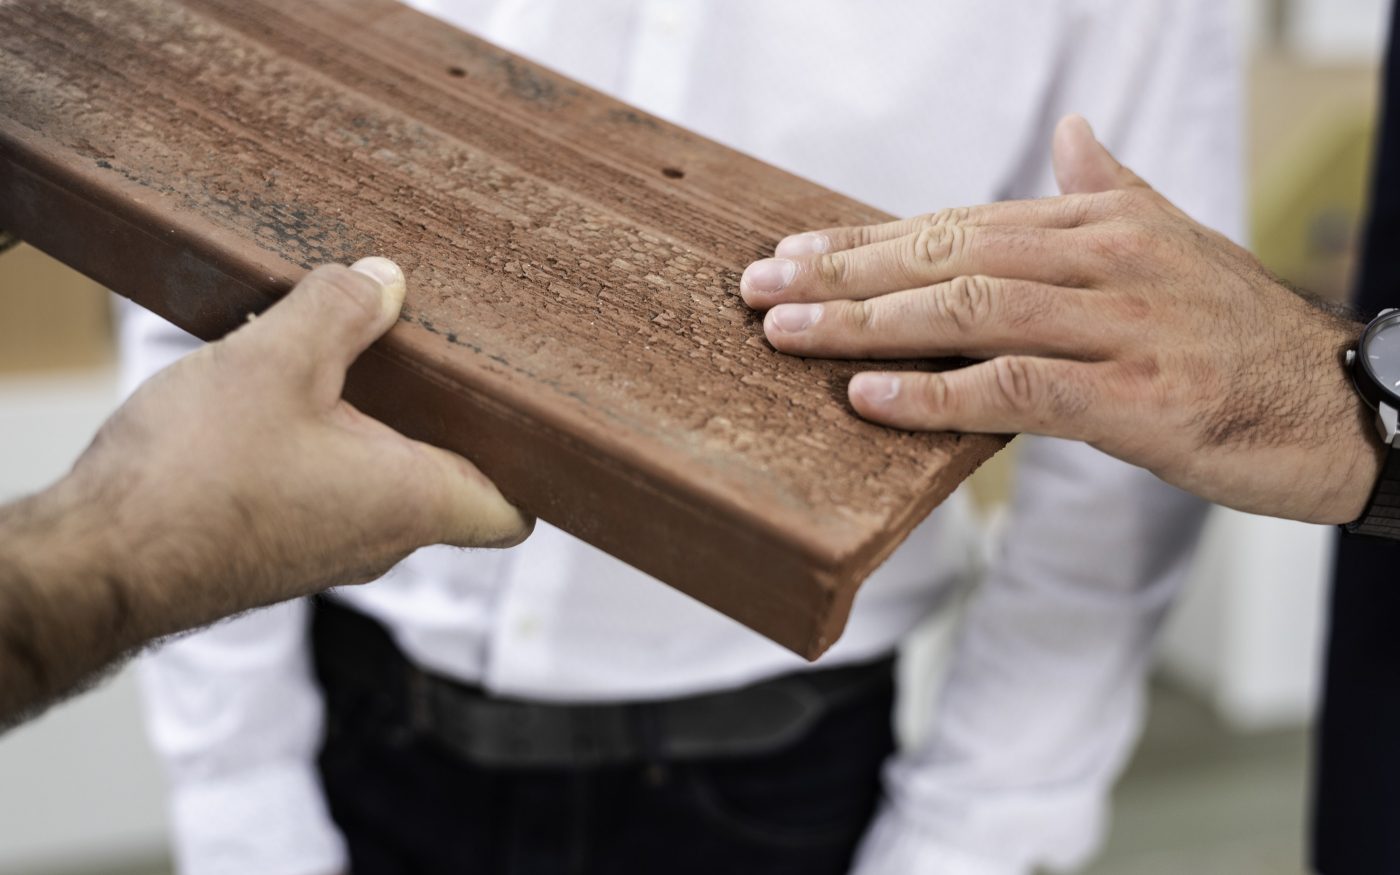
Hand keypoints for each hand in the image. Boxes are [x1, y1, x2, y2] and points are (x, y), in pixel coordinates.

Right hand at [79, 258, 531, 607]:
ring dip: (376, 427)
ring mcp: (325, 548)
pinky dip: (323, 446)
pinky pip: (324, 490)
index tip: (536, 422)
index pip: (513, 513)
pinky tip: (286, 397)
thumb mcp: (276, 362)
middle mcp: (381, 539)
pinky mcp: (273, 545)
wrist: (95, 563)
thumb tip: (382, 280)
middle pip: (448, 482)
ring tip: (356, 357)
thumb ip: (339, 311)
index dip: (535, 471)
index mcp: (413, 501)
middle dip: (447, 419)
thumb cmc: (191, 481)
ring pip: (381, 483)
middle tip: (442, 354)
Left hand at [739, 116, 1380, 524]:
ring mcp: (1121, 324)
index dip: (867, 240)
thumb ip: (1107, 191)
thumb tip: (1068, 134)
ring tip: (787, 333)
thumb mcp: (1174, 242)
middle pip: (946, 255)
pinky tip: (869, 397)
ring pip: (969, 310)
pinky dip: (936, 392)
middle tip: (758, 287)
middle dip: (842, 271)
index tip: (791, 254)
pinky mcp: (1138, 396)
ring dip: (866, 322)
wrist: (1338, 403)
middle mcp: (1104, 259)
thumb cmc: (1239, 332)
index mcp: (1098, 223)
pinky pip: (1016, 388)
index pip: (957, 224)